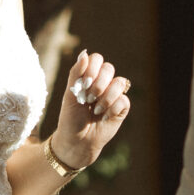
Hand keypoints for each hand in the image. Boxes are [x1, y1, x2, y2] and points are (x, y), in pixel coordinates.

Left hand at [51, 49, 130, 168]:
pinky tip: (104, 117)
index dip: (92, 68)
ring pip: (119, 83)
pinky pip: (124, 100)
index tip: (84, 83)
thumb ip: (76, 73)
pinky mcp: (122, 108)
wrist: (76, 141)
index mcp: (89, 77)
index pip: (97, 59)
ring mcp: (114, 95)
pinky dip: (112, 108)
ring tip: (95, 110)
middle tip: (88, 99)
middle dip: (98, 84)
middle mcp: (103, 83)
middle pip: (109, 68)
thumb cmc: (70, 118)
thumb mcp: (69, 95)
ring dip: (106, 97)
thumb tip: (84, 53)